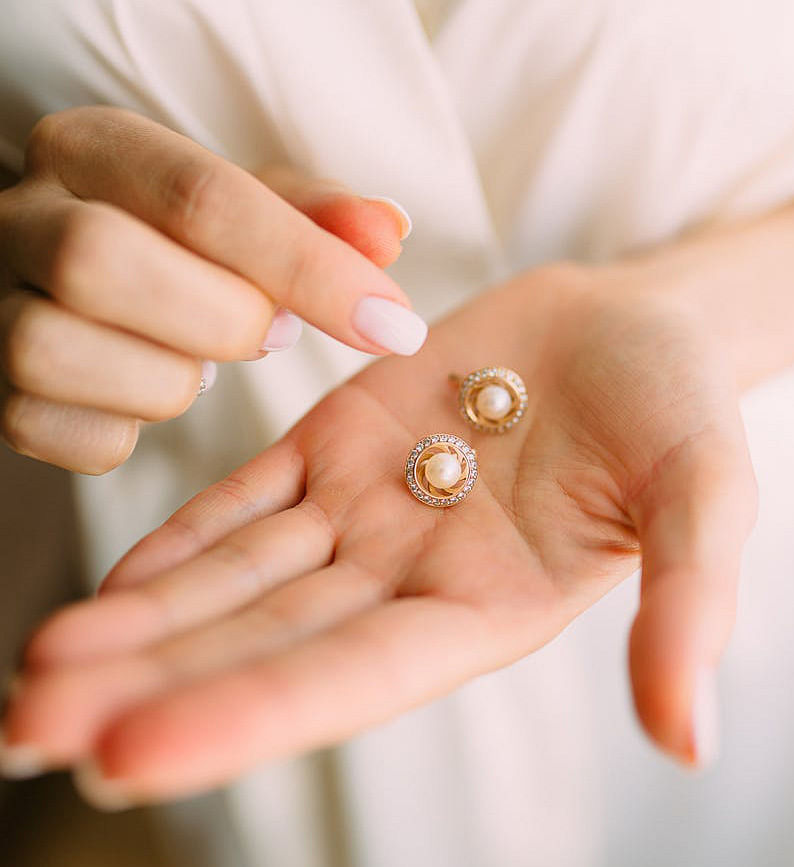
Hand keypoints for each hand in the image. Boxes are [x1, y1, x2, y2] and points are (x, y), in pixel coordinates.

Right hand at [0, 107, 421, 472]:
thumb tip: (389, 231)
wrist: (83, 274)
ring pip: (57, 351)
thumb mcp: (252, 209)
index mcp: (97, 150)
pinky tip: (146, 398)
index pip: (202, 197)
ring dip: (165, 381)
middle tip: (273, 335)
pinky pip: (50, 432)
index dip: (310, 267)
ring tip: (200, 363)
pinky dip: (121, 432)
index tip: (393, 323)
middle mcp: (22, 215)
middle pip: (100, 260)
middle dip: (220, 319)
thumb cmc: (184, 244)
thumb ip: (319, 219)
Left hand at [1, 263, 756, 804]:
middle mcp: (409, 576)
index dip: (245, 714)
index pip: (351, 676)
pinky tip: (110, 580)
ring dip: (139, 620)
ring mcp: (367, 510)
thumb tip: (688, 739)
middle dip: (149, 685)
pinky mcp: (341, 441)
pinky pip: (248, 498)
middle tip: (26, 729)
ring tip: (35, 667)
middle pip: (263, 641)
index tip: (126, 752)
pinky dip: (180, 539)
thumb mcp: (703, 492)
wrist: (630, 324)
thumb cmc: (679, 405)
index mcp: (485, 607)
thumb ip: (688, 602)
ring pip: (237, 578)